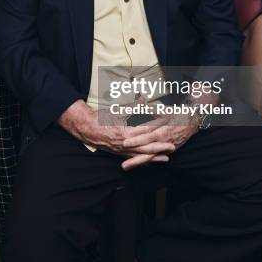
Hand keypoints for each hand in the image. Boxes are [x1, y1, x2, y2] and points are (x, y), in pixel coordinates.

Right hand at [57, 100, 174, 168]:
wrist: (88, 129)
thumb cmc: (103, 118)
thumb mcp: (119, 110)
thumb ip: (133, 107)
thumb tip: (144, 99)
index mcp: (127, 131)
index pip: (146, 129)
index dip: (157, 125)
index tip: (167, 123)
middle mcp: (126, 143)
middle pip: (148, 146)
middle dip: (161, 146)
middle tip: (173, 145)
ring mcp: (123, 150)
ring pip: (143, 155)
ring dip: (156, 156)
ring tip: (168, 157)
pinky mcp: (120, 154)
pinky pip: (135, 159)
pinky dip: (144, 161)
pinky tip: (152, 162)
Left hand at [122, 110, 197, 169]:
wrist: (193, 122)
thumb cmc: (178, 115)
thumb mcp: (165, 111)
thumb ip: (151, 109)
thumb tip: (140, 100)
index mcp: (163, 131)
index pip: (147, 136)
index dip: (136, 139)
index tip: (125, 143)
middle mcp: (164, 142)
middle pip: (147, 151)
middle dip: (134, 157)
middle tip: (123, 164)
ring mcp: (166, 148)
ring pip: (150, 157)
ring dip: (137, 162)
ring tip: (126, 166)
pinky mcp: (168, 151)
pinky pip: (155, 157)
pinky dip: (146, 161)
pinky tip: (137, 165)